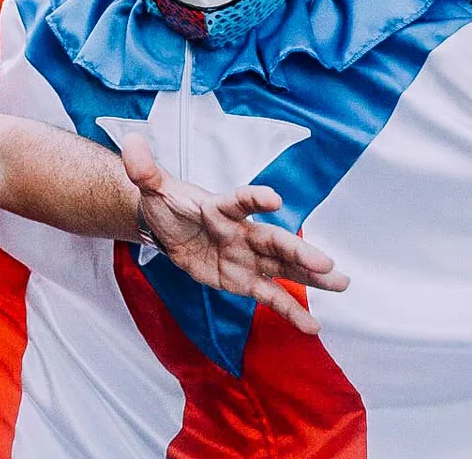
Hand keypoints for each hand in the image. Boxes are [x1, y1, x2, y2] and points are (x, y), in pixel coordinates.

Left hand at [120, 133, 348, 334]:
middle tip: (327, 263)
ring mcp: (246, 257)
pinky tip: (313, 327)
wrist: (168, 227)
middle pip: (273, 240)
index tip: (274, 199)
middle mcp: (242, 231)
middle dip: (299, 251)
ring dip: (310, 277)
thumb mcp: (153, 188)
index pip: (240, 200)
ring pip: (282, 268)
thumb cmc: (168, 204)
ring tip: (341, 284)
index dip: (255, 199)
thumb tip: (131, 143)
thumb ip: (145, 170)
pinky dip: (290, 311)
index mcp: (221, 206)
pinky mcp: (243, 280)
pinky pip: (270, 296)